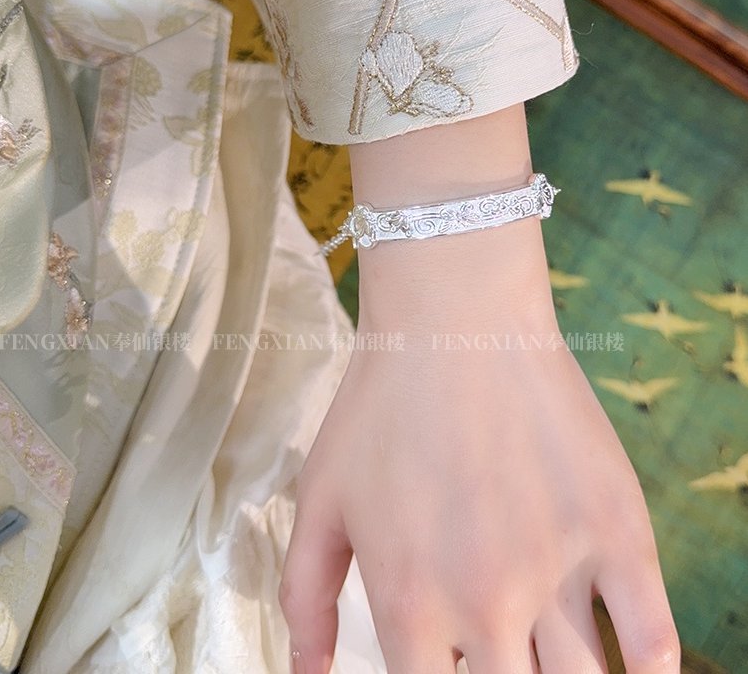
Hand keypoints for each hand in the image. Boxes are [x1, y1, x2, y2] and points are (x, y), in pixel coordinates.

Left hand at [278, 244, 679, 672]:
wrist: (457, 321)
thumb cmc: (380, 406)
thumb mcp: (321, 498)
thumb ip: (306, 597)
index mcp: (411, 605)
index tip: (445, 662)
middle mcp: (487, 605)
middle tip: (495, 651)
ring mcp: (559, 569)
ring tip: (544, 654)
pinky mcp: (618, 531)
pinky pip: (654, 642)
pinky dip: (650, 673)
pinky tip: (634, 671)